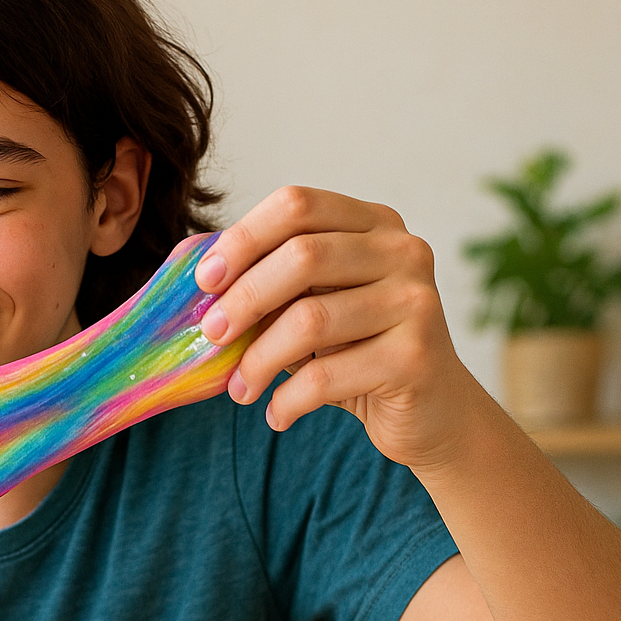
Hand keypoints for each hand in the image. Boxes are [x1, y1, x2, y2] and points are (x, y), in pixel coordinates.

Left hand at [194, 186, 483, 471]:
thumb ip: (267, 279)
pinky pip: (327, 375)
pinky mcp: (416, 357)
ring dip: (257, 361)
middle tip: (210, 336)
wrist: (431, 411)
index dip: (242, 239)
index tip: (204, 281)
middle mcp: (403, 251)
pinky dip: (287, 400)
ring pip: (310, 320)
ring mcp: (416, 302)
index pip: (297, 205)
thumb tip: (189, 264)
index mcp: (373, 224)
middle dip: (243, 299)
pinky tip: (275, 414)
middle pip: (302, 256)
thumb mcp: (312, 304)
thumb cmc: (356, 351)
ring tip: (239, 389)